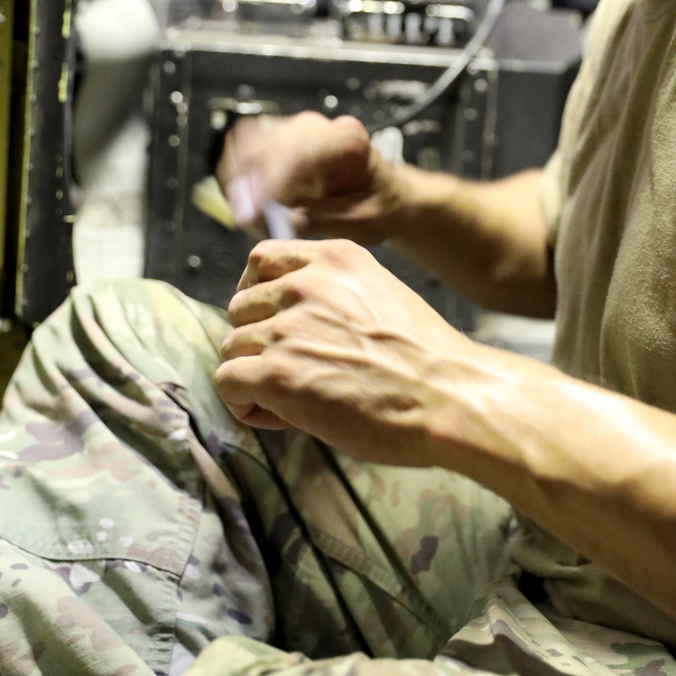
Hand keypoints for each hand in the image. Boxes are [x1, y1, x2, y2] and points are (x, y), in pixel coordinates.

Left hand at [214, 238, 483, 463]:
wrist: (448, 394)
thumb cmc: (424, 359)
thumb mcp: (379, 295)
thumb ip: (333, 294)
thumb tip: (291, 320)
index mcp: (334, 259)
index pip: (261, 259)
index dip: (259, 295)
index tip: (273, 322)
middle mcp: (305, 284)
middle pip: (241, 307)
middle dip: (259, 340)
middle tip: (295, 371)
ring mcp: (287, 327)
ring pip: (232, 346)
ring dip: (254, 374)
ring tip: (294, 399)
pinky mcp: (275, 373)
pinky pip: (227, 382)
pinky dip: (245, 404)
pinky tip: (281, 417)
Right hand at [216, 112, 402, 243]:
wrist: (386, 196)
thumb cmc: (379, 208)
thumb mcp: (358, 223)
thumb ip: (316, 220)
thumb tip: (273, 220)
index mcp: (347, 140)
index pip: (296, 153)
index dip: (270, 184)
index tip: (254, 216)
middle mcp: (318, 127)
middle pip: (265, 144)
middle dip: (250, 185)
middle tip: (249, 221)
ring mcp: (296, 129)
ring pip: (249, 143)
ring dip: (241, 180)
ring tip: (250, 214)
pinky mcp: (281, 140)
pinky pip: (246, 149)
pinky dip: (241, 176)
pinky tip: (249, 202)